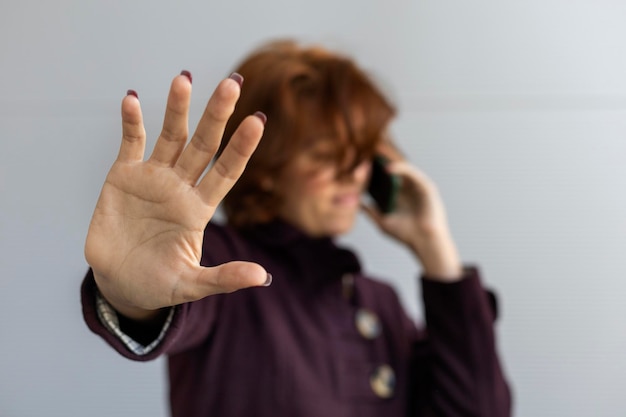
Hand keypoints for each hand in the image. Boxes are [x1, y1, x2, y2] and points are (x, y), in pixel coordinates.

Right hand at [84, 72, 268, 320]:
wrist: (120, 283)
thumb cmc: (159, 284)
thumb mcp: (191, 285)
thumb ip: (224, 278)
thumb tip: (263, 278)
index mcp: (200, 208)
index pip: (226, 171)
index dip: (241, 148)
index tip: (258, 121)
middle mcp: (181, 186)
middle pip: (204, 145)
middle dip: (217, 115)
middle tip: (232, 83)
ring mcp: (153, 178)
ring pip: (170, 136)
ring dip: (176, 109)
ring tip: (184, 79)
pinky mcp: (124, 177)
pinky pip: (130, 143)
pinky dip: (131, 122)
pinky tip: (132, 99)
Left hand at [362, 142, 462, 280]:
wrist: (424, 243)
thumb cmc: (406, 234)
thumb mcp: (382, 221)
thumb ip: (370, 211)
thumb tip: (356, 203)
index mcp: (397, 195)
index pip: (383, 178)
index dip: (372, 170)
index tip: (357, 163)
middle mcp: (407, 188)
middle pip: (392, 169)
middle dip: (378, 160)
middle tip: (363, 151)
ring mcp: (417, 186)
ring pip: (401, 168)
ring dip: (387, 161)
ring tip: (373, 156)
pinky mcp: (426, 187)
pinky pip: (412, 173)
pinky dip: (400, 169)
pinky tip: (387, 169)